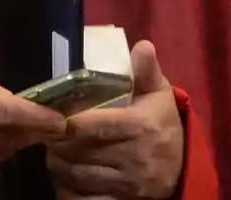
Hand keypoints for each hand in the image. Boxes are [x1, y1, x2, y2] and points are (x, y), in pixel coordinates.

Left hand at [47, 41, 183, 198]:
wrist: (183, 164)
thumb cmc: (161, 121)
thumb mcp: (158, 92)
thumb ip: (146, 71)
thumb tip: (143, 45)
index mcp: (140, 126)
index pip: (96, 125)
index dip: (70, 123)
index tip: (55, 117)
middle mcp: (135, 157)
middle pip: (82, 152)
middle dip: (59, 144)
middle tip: (47, 134)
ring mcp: (130, 183)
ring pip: (81, 176)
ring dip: (60, 166)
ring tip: (53, 152)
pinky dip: (71, 192)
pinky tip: (64, 179)